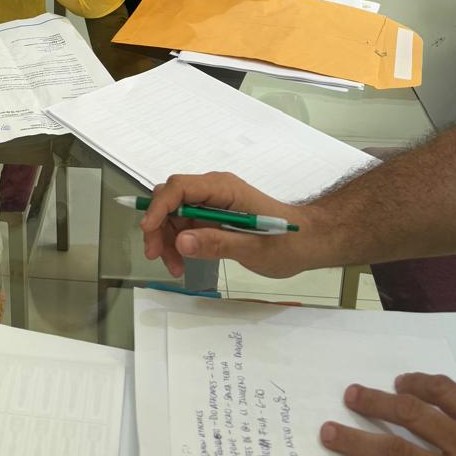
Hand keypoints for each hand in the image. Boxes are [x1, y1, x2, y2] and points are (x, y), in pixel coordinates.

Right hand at [140, 171, 313, 278]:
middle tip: (156, 256)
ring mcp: (212, 202)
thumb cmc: (287, 243)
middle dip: (158, 226)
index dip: (160, 206)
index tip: (148, 230)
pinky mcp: (212, 216)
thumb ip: (217, 243)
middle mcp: (214, 190)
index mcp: (224, 189)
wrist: (307, 242)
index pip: (181, 187)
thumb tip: (181, 241)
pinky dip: (178, 242)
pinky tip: (183, 262)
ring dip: (167, 239)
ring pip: (173, 213)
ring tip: (175, 267)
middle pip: (171, 198)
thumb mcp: (253, 249)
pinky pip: (184, 224)